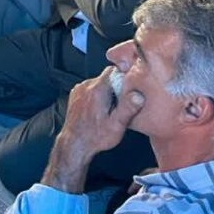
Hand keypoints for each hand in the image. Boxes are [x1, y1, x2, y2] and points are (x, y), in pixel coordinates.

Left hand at [43, 68, 144, 192]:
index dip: (124, 74)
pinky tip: (103, 109)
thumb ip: (127, 109)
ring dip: (108, 91)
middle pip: (107, 77)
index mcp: (97, 89)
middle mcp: (86, 86)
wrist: (75, 143)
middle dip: (117, 86)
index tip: (132, 84)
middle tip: (125, 102)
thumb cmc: (96, 136)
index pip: (113, 70)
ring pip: (99, 82)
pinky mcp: (76, 95)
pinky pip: (91, 88)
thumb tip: (138, 95)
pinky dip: (98, 95)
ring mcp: (79, 89)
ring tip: (114, 108)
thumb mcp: (116, 125)